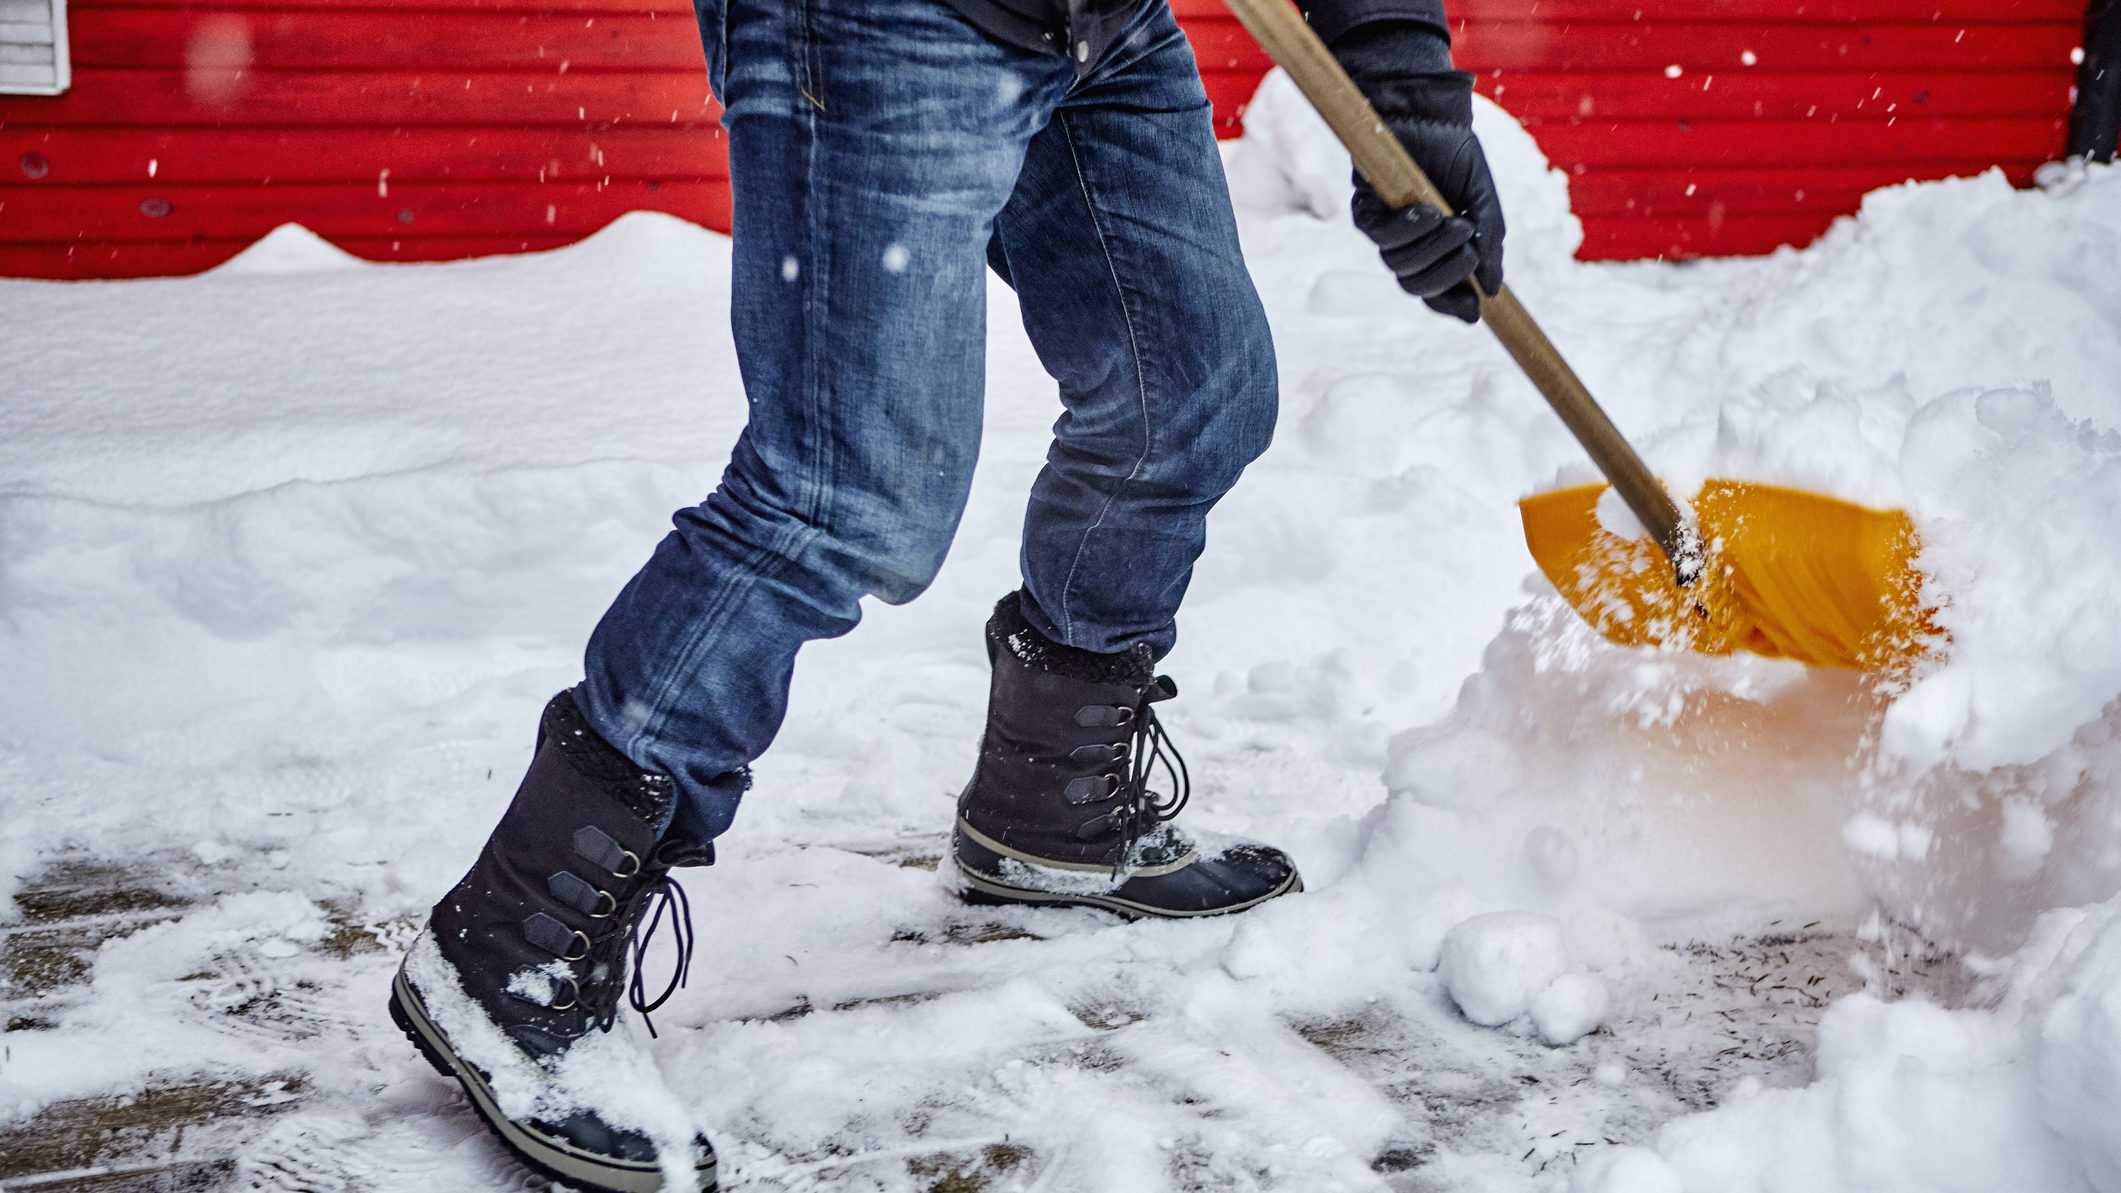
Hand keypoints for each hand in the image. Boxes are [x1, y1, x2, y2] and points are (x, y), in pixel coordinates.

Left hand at [1333, 22, 1505, 322]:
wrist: (1433, 115)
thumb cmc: (1458, 157)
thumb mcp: (1482, 202)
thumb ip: (1488, 244)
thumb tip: (1494, 290)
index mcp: (1437, 250)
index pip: (1439, 292)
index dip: (1453, 306)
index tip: (1475, 311)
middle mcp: (1408, 246)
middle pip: (1415, 286)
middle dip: (1446, 275)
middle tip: (1470, 251)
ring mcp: (1386, 230)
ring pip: (1398, 265)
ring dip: (1431, 249)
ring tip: (1455, 222)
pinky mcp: (1365, 210)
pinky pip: (1379, 236)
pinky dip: (1406, 229)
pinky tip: (1427, 213)